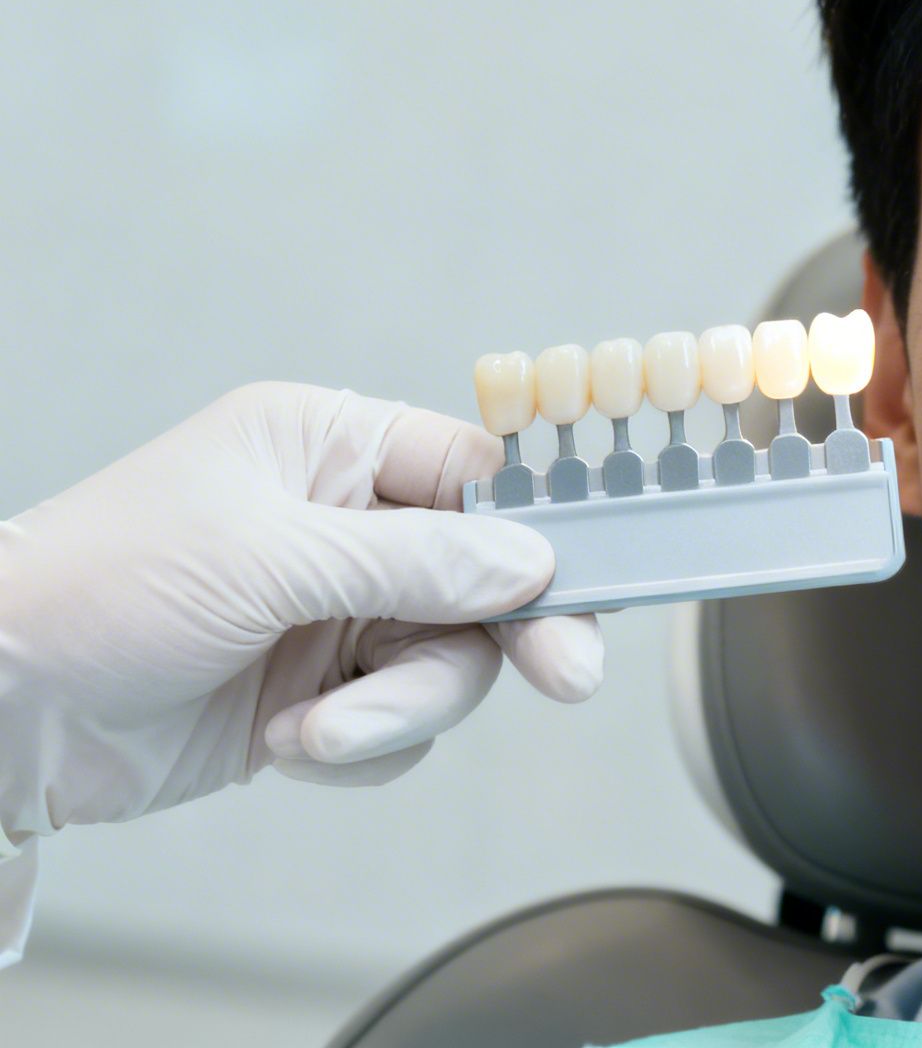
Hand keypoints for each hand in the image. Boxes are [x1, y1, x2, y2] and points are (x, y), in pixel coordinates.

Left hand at [0, 382, 603, 843]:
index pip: (476, 476)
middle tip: (563, 677)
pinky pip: (399, 726)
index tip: (590, 582)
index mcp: (329, 449)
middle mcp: (343, 525)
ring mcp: (334, 612)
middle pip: (486, 580)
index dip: (541, 528)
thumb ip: (415, 560)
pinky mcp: (319, 693)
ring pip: (449, 662)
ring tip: (317, 731)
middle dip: (503, 637)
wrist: (1, 706)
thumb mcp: (270, 557)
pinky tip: (285, 741)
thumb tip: (530, 562)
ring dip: (395, 710)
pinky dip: (355, 745)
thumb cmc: (99, 587)